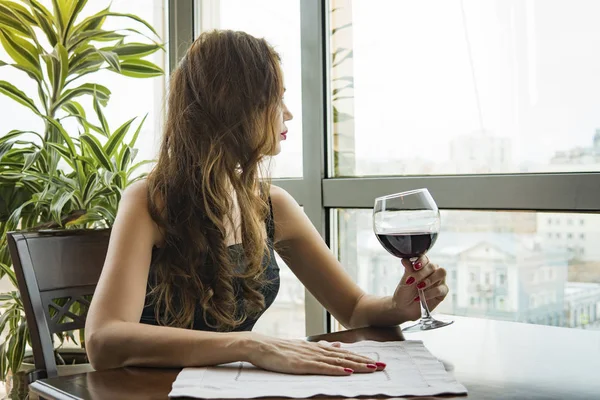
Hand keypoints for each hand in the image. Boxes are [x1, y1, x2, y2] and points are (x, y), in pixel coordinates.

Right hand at [245, 334, 385, 375]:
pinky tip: (347, 371)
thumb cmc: (279, 349)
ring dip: (356, 365)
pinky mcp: (301, 365)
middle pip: (346, 357)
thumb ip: (321, 348)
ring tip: (372, 369)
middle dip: (365, 362)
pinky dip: (336, 370)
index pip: (344, 353)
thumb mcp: (303, 347)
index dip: (361, 357)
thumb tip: (338, 346)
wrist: (259, 346)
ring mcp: (310, 357)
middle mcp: (318, 351)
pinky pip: (322, 368)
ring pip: (338, 362)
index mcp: (318, 348)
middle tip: (383, 366)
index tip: (377, 362)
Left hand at [392, 255, 448, 320]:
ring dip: (430, 280)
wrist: (404, 308)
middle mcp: (432, 272)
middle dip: (423, 272)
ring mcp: (438, 281)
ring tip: (419, 287)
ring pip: (442, 273)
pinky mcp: (442, 292)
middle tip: (413, 280)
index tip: (415, 267)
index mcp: (422, 266)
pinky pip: (441, 289)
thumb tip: (405, 259)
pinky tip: (422, 297)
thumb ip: (408, 270)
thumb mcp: (405, 281)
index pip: (425, 258)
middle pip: (434, 265)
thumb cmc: (405, 292)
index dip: (421, 261)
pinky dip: (431, 293)